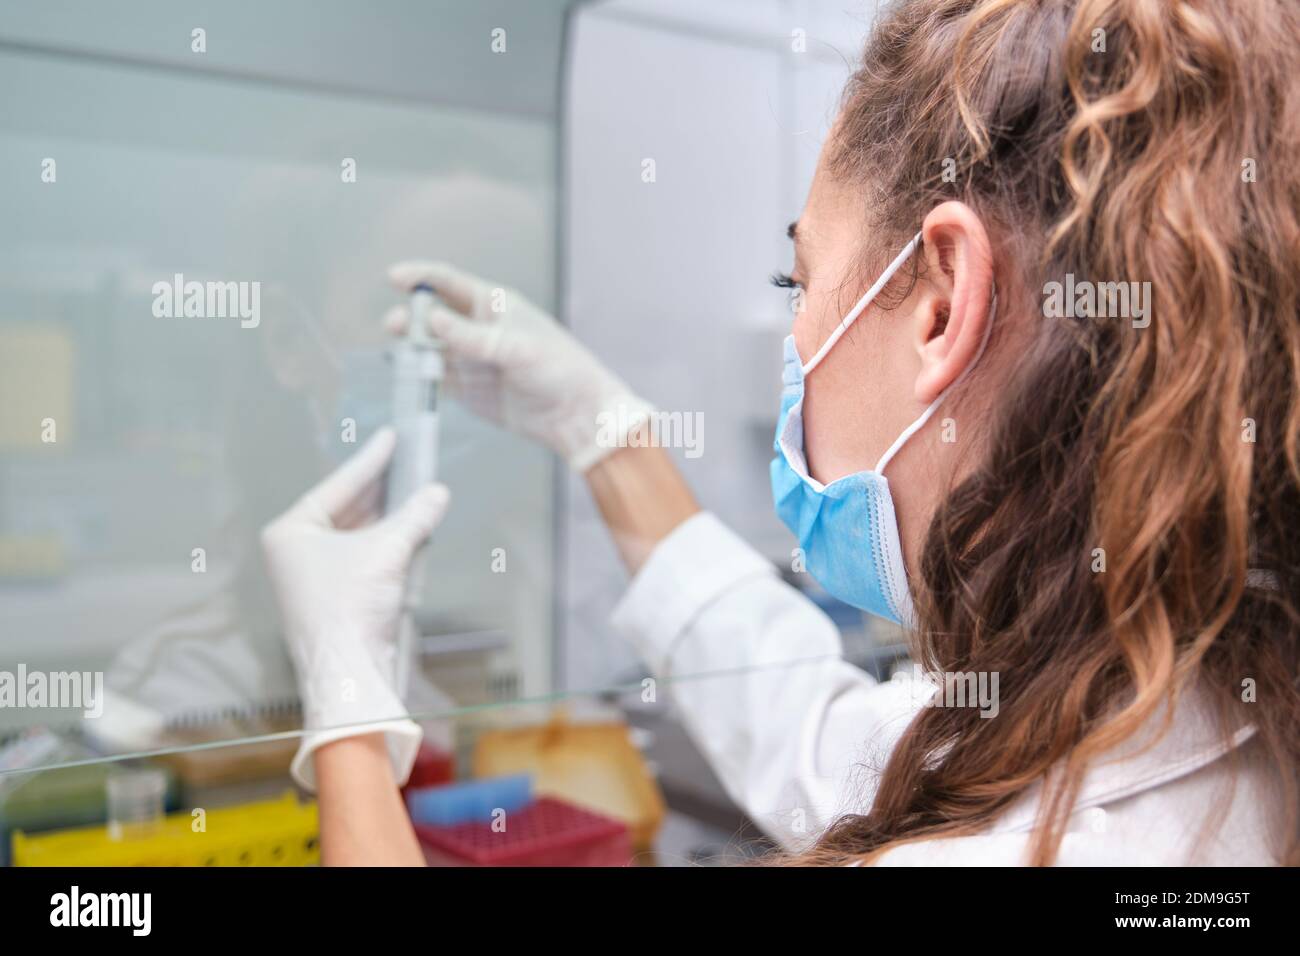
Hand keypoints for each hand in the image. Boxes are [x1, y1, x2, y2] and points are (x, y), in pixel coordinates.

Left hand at [261, 427, 449, 790]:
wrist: (349, 672)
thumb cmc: (349, 607)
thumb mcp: (387, 550)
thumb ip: (414, 516)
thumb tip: (437, 492)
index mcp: (290, 533)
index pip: (337, 486)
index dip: (370, 461)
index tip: (391, 437)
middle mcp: (295, 553)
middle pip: (348, 510)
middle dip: (383, 490)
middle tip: (410, 461)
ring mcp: (314, 578)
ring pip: (359, 536)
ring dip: (391, 519)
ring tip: (418, 490)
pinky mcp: (336, 600)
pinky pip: (365, 560)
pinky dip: (390, 545)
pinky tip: (413, 530)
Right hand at [386, 261, 654, 471]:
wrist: (574, 414)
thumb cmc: (558, 368)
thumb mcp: (515, 347)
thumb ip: (471, 336)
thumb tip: (432, 319)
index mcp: (492, 305)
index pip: (447, 282)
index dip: (419, 277)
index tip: (393, 277)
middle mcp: (476, 328)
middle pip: (431, 316)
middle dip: (410, 318)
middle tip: (395, 327)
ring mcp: (469, 359)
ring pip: (428, 348)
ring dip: (411, 349)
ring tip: (401, 355)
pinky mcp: (466, 389)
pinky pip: (434, 379)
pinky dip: (419, 377)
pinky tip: (408, 378)